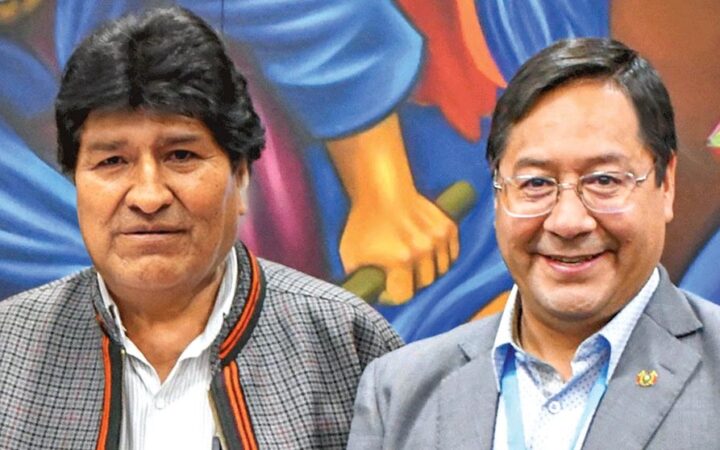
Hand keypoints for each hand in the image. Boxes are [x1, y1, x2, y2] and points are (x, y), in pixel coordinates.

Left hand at [327, 113, 458, 303]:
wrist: (382, 189)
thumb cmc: (364, 222)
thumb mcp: (351, 254)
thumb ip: (359, 280)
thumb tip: (365, 299)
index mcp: (400, 259)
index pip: (404, 296)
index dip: (393, 295)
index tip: (387, 288)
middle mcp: (423, 250)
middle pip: (425, 284)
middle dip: (411, 282)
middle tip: (400, 274)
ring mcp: (438, 238)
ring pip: (441, 271)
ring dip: (429, 270)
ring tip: (414, 262)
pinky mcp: (448, 227)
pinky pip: (452, 255)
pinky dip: (442, 258)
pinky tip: (428, 253)